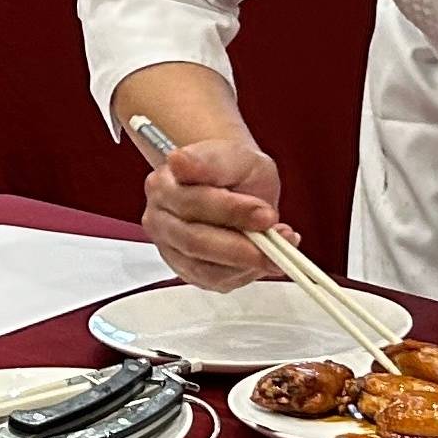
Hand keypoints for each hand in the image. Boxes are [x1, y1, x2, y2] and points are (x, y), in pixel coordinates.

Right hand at [140, 133, 281, 288]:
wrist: (233, 184)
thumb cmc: (232, 170)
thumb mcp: (234, 156)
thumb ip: (211, 161)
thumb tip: (178, 161)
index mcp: (163, 185)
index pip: (193, 203)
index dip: (232, 212)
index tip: (267, 214)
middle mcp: (159, 219)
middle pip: (195, 241)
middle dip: (241, 245)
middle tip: (278, 240)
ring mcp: (170, 248)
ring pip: (204, 267)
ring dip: (246, 262)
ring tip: (278, 250)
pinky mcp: (187, 270)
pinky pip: (214, 281)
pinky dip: (244, 273)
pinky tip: (265, 258)